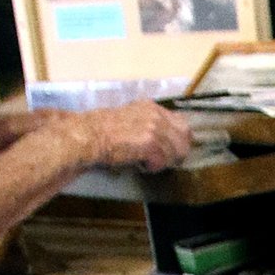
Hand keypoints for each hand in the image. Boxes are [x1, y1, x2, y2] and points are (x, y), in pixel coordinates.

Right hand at [73, 101, 193, 173]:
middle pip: (185, 137)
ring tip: (146, 161)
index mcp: (151, 107)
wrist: (89, 135)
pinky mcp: (150, 142)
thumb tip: (168, 138)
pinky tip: (140, 163)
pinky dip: (152, 166)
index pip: (182, 122)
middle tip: (167, 161)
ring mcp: (154, 127)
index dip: (181, 139)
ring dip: (163, 161)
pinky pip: (162, 161)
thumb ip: (151, 124)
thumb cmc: (104, 130)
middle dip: (179, 152)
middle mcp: (155, 114)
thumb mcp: (132, 118)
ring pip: (175, 152)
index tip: (176, 150)